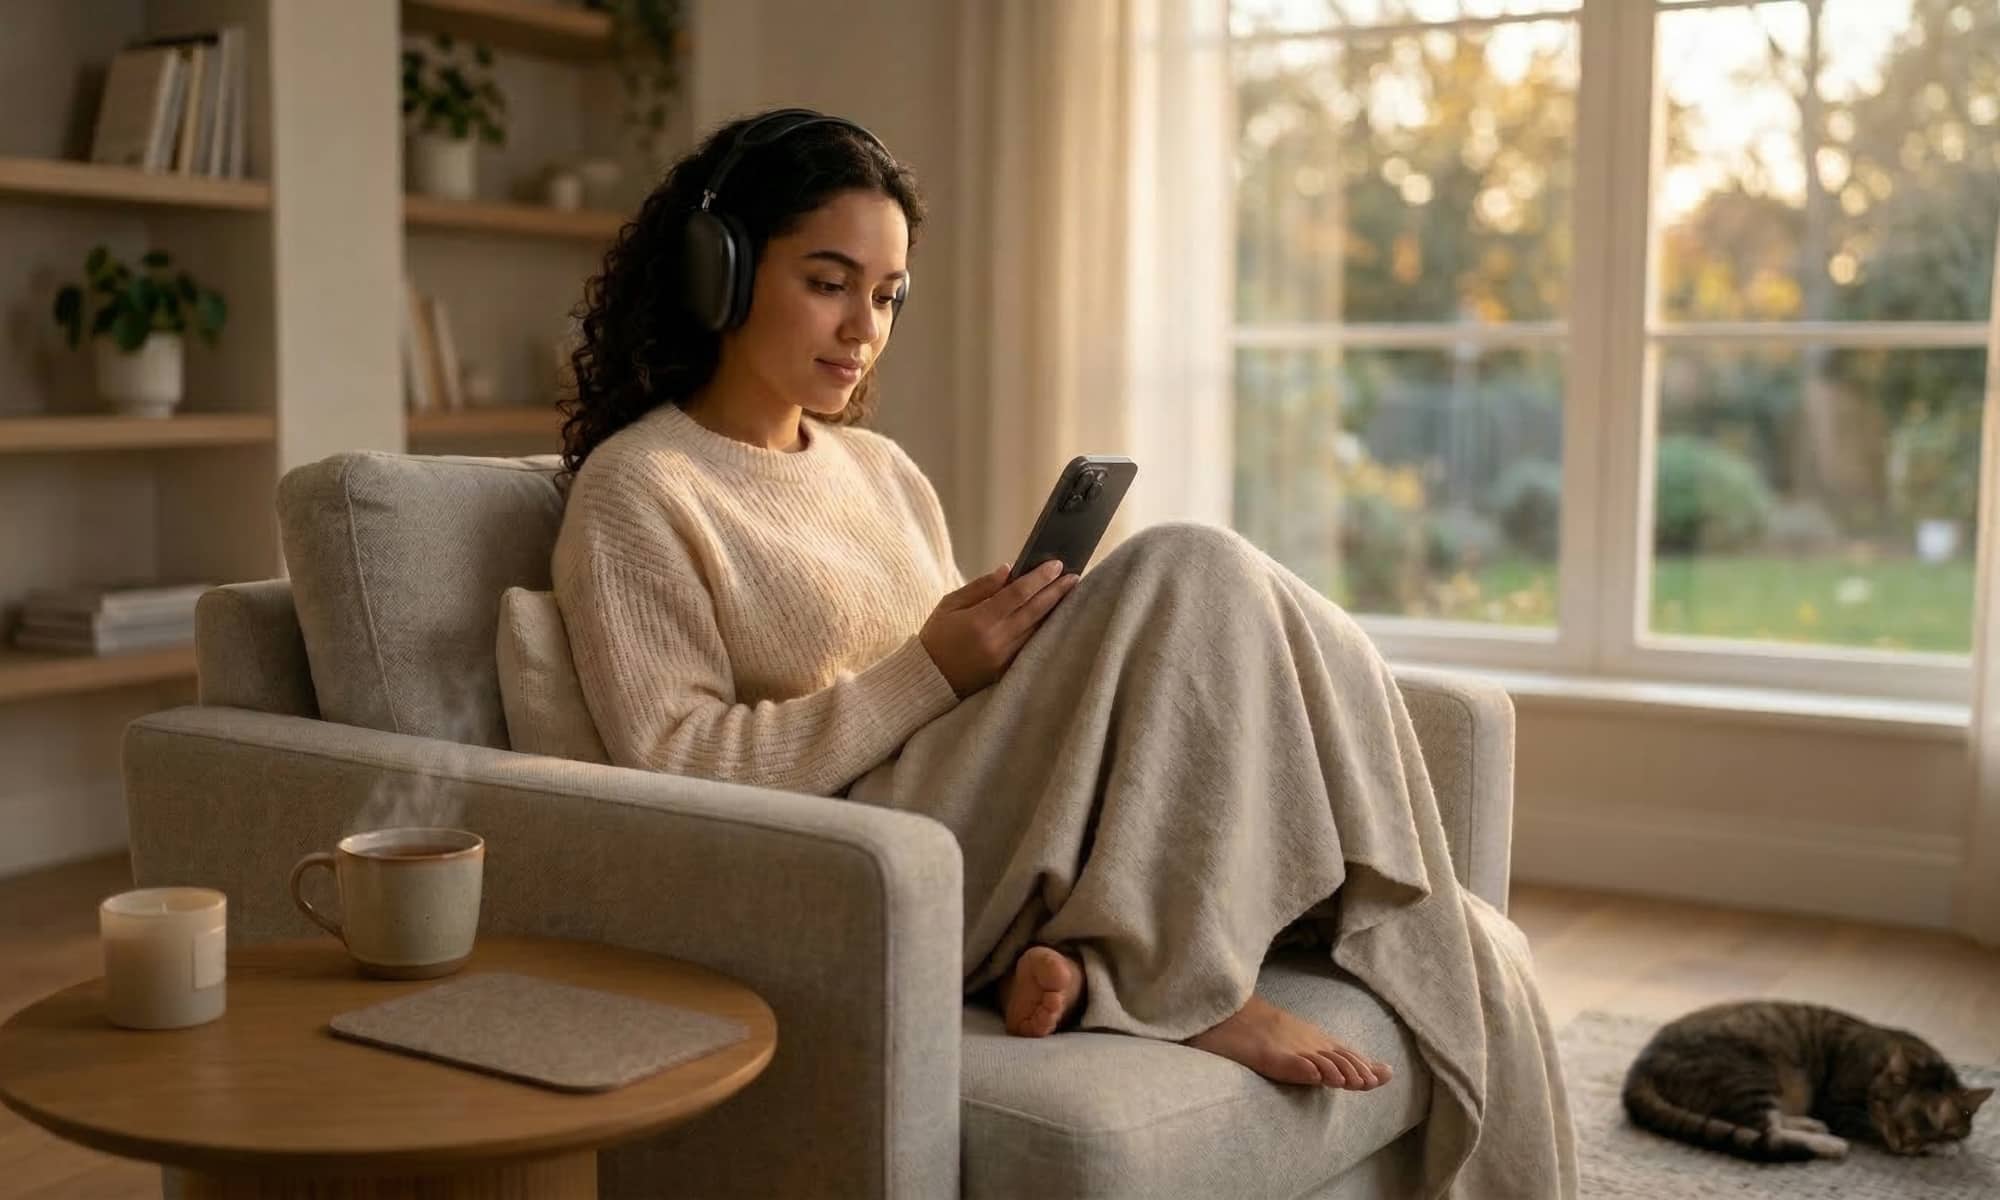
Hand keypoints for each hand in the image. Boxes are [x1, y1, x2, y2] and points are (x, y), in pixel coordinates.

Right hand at [919, 560, 1080, 697]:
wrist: (928, 678)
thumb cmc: (936, 637)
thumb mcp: (949, 605)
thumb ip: (980, 587)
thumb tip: (1007, 570)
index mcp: (980, 621)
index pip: (1018, 594)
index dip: (1039, 578)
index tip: (1057, 565)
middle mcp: (996, 640)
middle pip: (1035, 611)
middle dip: (1056, 592)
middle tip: (1075, 576)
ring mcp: (1004, 658)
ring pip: (1037, 629)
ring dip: (1055, 610)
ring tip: (1069, 593)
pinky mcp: (1007, 671)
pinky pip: (1030, 645)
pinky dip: (1043, 629)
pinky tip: (1053, 617)